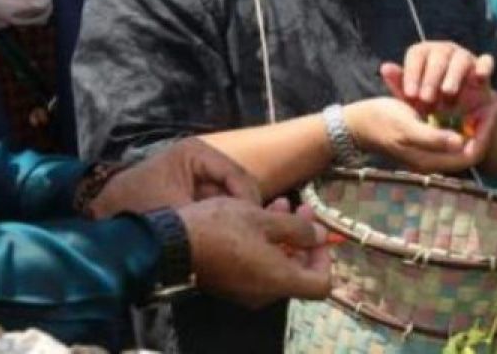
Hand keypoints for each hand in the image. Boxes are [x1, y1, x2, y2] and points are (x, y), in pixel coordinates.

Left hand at [87, 138, 259, 219]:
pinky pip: (218, 203)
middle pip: (238, 183)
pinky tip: (225, 235)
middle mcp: (201, 158)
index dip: (248, 201)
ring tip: (240, 236)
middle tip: (250, 234)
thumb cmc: (133, 209)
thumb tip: (249, 225)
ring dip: (235, 214)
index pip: (237, 174)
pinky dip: (223, 218)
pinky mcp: (192, 189)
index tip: (254, 226)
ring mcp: (197, 173)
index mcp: (197, 153)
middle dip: (244, 209)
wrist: (97, 215)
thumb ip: (212, 217)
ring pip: (230, 195)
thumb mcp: (174, 213)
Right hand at [178, 197, 330, 307]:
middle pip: (300, 272)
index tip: (318, 234)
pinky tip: (260, 215)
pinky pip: (259, 266)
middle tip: (303, 208)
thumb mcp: (264, 219)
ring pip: (278, 264)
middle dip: (304, 238)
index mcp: (278, 280)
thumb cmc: (219, 229)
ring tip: (282, 203)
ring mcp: (246, 289)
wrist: (171, 243)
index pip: (321, 284)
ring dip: (284, 234)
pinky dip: (266, 242)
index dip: (325, 258)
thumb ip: (298, 229)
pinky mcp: (231, 282)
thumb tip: (319, 235)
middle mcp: (265, 292)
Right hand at [343, 95, 496, 172]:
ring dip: (476, 126)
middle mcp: (433, 162)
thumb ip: (432, 137)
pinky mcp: (427, 145)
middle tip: (493, 104)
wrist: (356, 123)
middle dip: (485, 128)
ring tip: (484, 104)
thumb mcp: (406, 126)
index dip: (485, 133)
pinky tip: (467, 108)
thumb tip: (460, 142)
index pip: (470, 153)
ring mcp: (430, 154)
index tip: (491, 108)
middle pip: (471, 150)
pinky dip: (464, 124)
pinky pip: (453, 138)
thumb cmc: (380, 121)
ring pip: (464, 144)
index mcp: (430, 161)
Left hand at [379, 41, 493, 110]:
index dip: (412, 73)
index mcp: (424, 53)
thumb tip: (385, 67)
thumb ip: (399, 84)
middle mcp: (444, 50)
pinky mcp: (482, 66)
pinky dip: (484, 66)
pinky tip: (478, 78)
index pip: (417, 54)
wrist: (459, 112)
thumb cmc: (431, 101)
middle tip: (426, 98)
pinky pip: (486, 61)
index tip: (410, 94)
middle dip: (431, 77)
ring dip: (454, 75)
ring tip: (447, 92)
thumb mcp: (412, 97)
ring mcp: (465, 56)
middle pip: (439, 55)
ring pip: (461, 58)